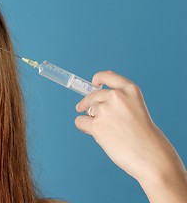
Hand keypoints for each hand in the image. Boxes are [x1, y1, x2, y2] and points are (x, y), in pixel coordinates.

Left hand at [75, 71, 186, 201]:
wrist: (150, 154)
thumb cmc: (143, 134)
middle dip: (87, 102)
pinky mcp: (97, 125)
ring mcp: (105, 110)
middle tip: (82, 108)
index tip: (94, 83)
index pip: (107, 76)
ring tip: (104, 129)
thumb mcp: (135, 108)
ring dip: (90, 117)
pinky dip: (83, 126)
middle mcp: (116, 96)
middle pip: (92, 95)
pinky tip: (94, 133)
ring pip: (86, 109)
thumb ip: (118, 101)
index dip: (98, 78)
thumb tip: (89, 101)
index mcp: (129, 89)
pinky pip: (80, 121)